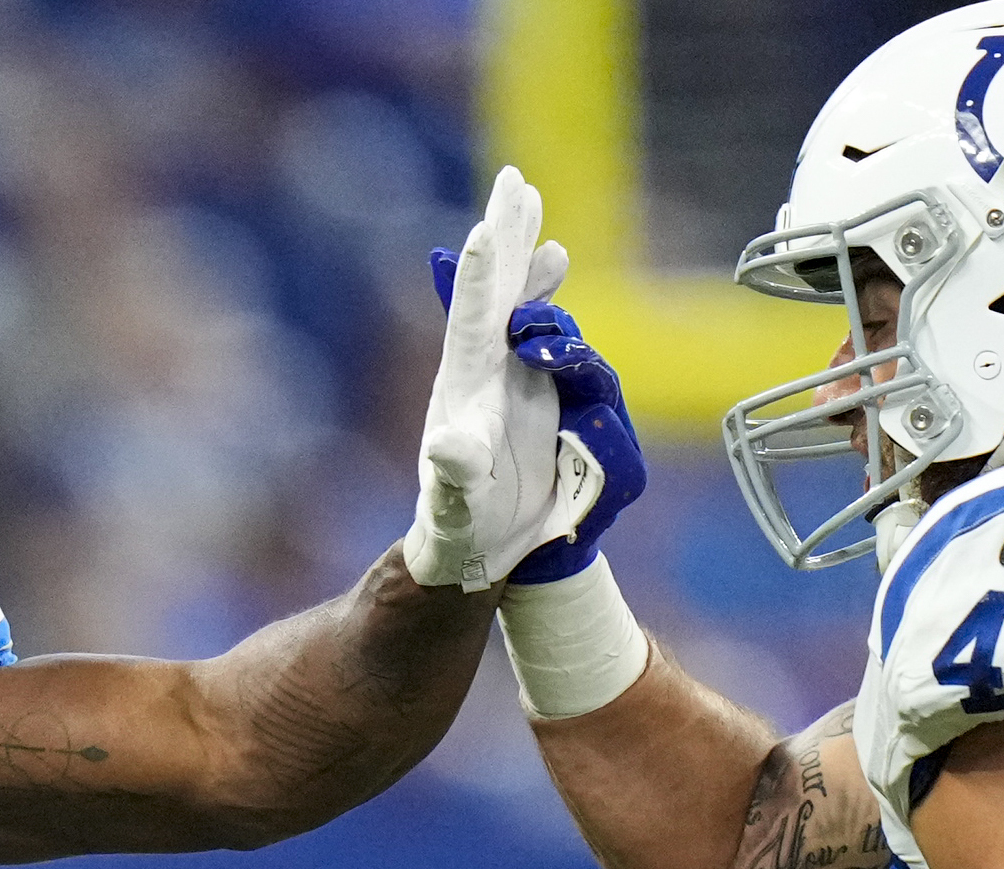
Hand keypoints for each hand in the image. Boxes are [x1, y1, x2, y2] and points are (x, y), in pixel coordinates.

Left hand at [402, 167, 603, 591]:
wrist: (472, 548)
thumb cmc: (460, 529)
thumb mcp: (458, 507)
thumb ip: (456, 477)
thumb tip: (450, 447)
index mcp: (466, 386)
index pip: (476, 318)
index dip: (487, 272)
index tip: (491, 221)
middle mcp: (482, 370)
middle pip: (497, 291)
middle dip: (508, 237)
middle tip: (516, 183)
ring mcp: (505, 378)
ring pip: (521, 304)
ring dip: (530, 262)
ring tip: (537, 220)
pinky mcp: (526, 393)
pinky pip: (541, 332)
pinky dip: (547, 296)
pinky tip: (553, 269)